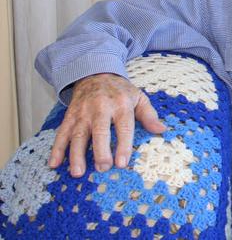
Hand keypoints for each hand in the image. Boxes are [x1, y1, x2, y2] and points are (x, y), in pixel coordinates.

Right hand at [48, 73, 165, 176]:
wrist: (96, 73)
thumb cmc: (121, 91)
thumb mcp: (139, 97)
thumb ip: (149, 115)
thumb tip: (162, 130)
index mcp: (121, 104)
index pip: (123, 126)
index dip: (123, 145)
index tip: (122, 163)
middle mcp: (100, 107)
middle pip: (99, 130)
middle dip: (100, 150)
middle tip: (103, 168)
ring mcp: (83, 112)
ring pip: (78, 134)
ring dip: (76, 154)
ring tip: (78, 172)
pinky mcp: (70, 116)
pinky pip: (61, 133)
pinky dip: (56, 148)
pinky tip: (54, 164)